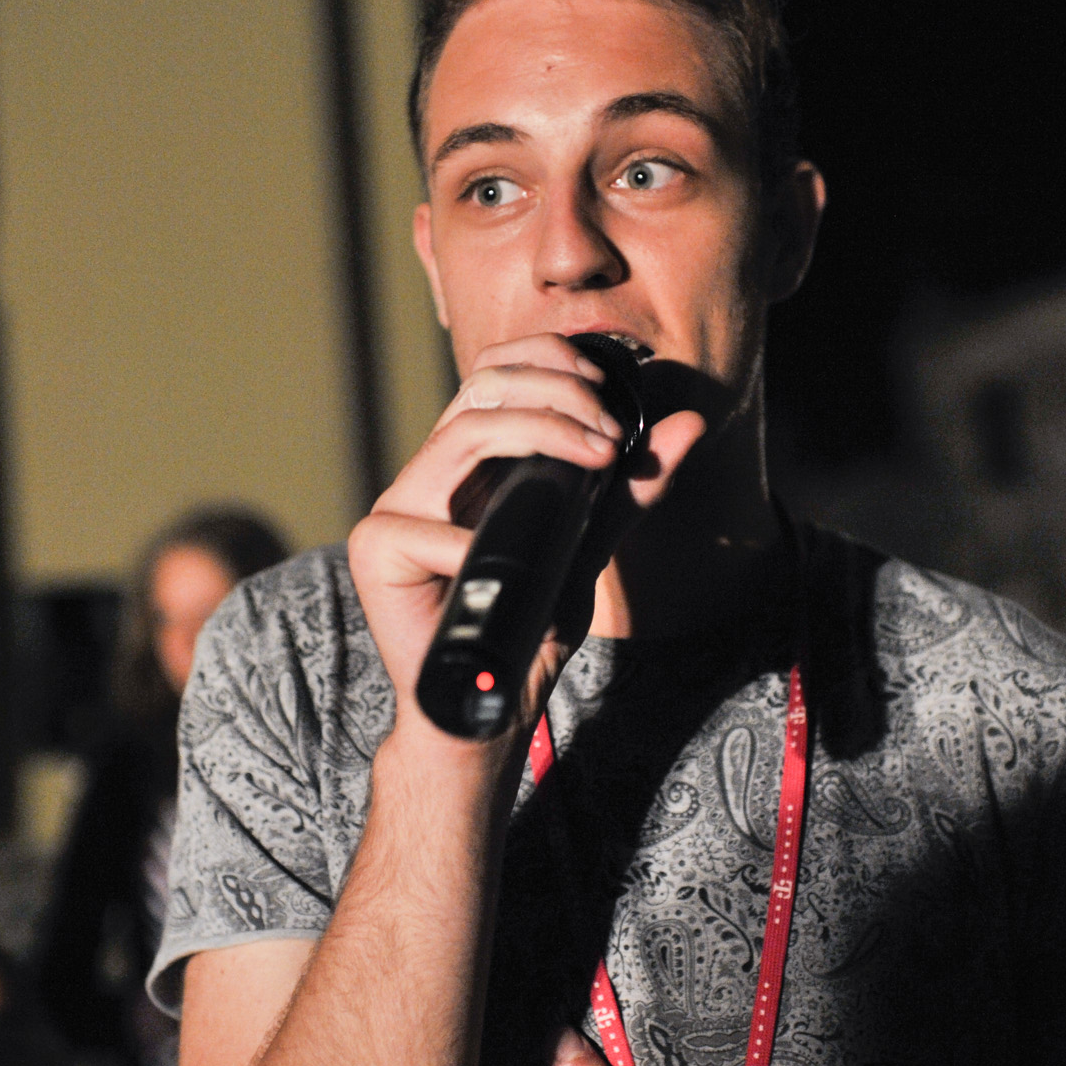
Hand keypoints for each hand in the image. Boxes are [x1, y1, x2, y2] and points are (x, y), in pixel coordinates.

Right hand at [347, 334, 704, 744]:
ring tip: (596, 458)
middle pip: (481, 387)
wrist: (489, 708)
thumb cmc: (530, 629)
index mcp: (470, 465)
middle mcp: (431, 475)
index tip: (606, 388)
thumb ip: (630, 489)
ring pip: (463, 433)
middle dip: (557, 389)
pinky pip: (430, 529)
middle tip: (610, 430)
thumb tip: (690, 424)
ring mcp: (398, 508)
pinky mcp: (375, 550)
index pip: (496, 373)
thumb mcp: (590, 547)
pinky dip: (481, 541)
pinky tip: (521, 566)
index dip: (547, 357)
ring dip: (540, 431)